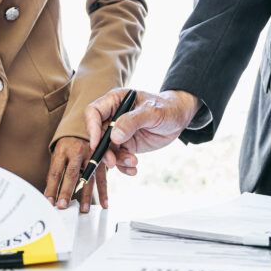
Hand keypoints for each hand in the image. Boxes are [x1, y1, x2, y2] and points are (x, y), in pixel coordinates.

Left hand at [45, 136, 107, 212]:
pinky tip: (103, 203)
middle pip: (71, 174)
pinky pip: (102, 177)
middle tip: (63, 205)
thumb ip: (56, 172)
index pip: (55, 172)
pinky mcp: (101, 160)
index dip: (51, 188)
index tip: (49, 201)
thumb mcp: (59, 153)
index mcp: (62, 150)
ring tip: (83, 209)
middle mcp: (77, 151)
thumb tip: (49, 194)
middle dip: (66, 191)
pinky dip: (103, 192)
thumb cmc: (69, 145)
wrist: (85, 128)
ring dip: (86, 195)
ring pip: (88, 177)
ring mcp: (91, 155)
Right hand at [84, 88, 200, 174]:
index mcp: (115, 101)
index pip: (93, 112)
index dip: (92, 128)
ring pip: (108, 150)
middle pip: (98, 135)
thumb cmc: (166, 108)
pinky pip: (119, 158)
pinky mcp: (126, 144)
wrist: (179, 118)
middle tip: (112, 162)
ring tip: (133, 162)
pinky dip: (124, 166)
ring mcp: (119, 132)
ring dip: (117, 160)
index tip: (97, 144)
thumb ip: (132, 121)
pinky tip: (133, 169)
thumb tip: (114, 136)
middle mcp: (113, 117)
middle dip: (103, 151)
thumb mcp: (152, 112)